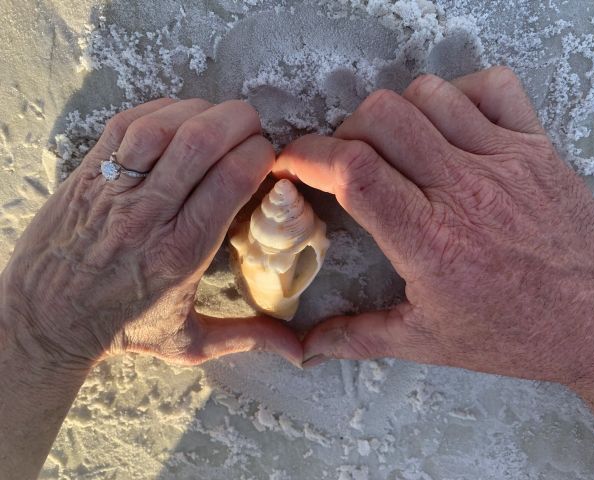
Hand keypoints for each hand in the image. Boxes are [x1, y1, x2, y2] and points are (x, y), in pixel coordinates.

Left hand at [1, 98, 301, 369]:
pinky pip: (128, 123)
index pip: (231, 179)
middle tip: (252, 128)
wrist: (44, 322)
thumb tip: (298, 351)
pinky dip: (162, 110)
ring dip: (203, 111)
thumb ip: (247, 338)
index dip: (260, 155)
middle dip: (240, 121)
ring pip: (165, 124)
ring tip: (219, 119)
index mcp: (182, 252)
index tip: (268, 159)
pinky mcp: (89, 173)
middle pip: (202, 142)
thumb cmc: (120, 330)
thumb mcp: (190, 343)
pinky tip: (180, 118)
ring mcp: (115, 190)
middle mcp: (149, 215)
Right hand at [275, 67, 593, 386]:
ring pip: (429, 95)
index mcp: (430, 242)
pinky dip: (459, 94)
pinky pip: (493, 87)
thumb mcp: (426, 341)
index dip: (308, 154)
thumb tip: (307, 347)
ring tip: (398, 147)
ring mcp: (505, 163)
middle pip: (383, 119)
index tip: (292, 159)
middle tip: (348, 160)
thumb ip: (357, 337)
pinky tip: (450, 128)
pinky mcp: (536, 149)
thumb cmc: (514, 333)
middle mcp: (465, 193)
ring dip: (397, 113)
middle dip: (347, 131)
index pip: (354, 171)